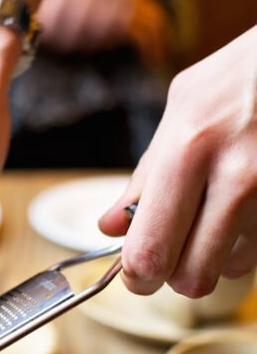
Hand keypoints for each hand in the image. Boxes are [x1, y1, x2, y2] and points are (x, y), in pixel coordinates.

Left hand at [99, 26, 256, 295]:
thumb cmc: (243, 74)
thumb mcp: (183, 106)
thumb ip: (146, 173)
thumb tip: (110, 227)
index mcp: (190, 149)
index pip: (150, 251)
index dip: (137, 276)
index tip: (135, 274)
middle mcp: (235, 177)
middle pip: (190, 278)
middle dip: (174, 275)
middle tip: (170, 253)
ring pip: (227, 272)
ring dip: (212, 259)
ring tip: (211, 219)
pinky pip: (255, 255)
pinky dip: (241, 246)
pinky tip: (240, 212)